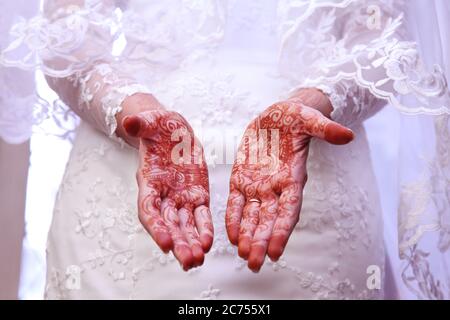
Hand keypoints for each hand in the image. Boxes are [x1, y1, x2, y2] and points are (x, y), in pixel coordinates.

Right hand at [122, 107, 212, 270]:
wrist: (172, 131)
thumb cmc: (157, 126)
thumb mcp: (150, 120)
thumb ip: (140, 123)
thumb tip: (129, 121)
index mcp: (148, 181)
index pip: (149, 209)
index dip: (155, 227)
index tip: (164, 243)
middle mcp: (163, 195)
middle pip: (168, 224)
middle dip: (177, 243)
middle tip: (188, 261)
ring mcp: (180, 197)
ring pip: (185, 225)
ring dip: (190, 243)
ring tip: (198, 260)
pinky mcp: (197, 195)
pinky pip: (201, 215)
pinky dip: (204, 229)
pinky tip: (208, 243)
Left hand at [225, 97, 352, 271]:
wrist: (277, 117)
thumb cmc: (296, 118)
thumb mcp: (310, 119)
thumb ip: (326, 129)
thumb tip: (347, 135)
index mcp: (293, 177)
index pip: (289, 209)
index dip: (282, 230)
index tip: (276, 251)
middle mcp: (276, 187)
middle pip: (269, 220)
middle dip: (262, 241)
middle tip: (254, 263)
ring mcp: (258, 185)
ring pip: (252, 216)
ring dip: (248, 235)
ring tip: (243, 255)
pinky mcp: (241, 178)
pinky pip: (236, 202)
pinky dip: (234, 218)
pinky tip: (231, 235)